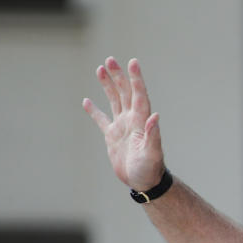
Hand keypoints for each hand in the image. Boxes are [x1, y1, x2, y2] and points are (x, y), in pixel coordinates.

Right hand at [83, 57, 165, 191]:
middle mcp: (132, 121)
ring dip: (108, 86)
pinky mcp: (112, 137)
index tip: (133, 62)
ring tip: (100, 69)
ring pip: (114, 101)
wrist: (144, 182)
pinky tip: (87, 101)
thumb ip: (153, 135)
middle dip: (119, 76)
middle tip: (110, 60)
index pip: (139, 95)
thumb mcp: (152, 153)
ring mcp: (122, 127)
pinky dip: (94, 111)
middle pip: (125, 93)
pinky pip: (102, 120)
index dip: (136, 79)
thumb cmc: (150, 170)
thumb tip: (155, 117)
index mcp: (141, 122)